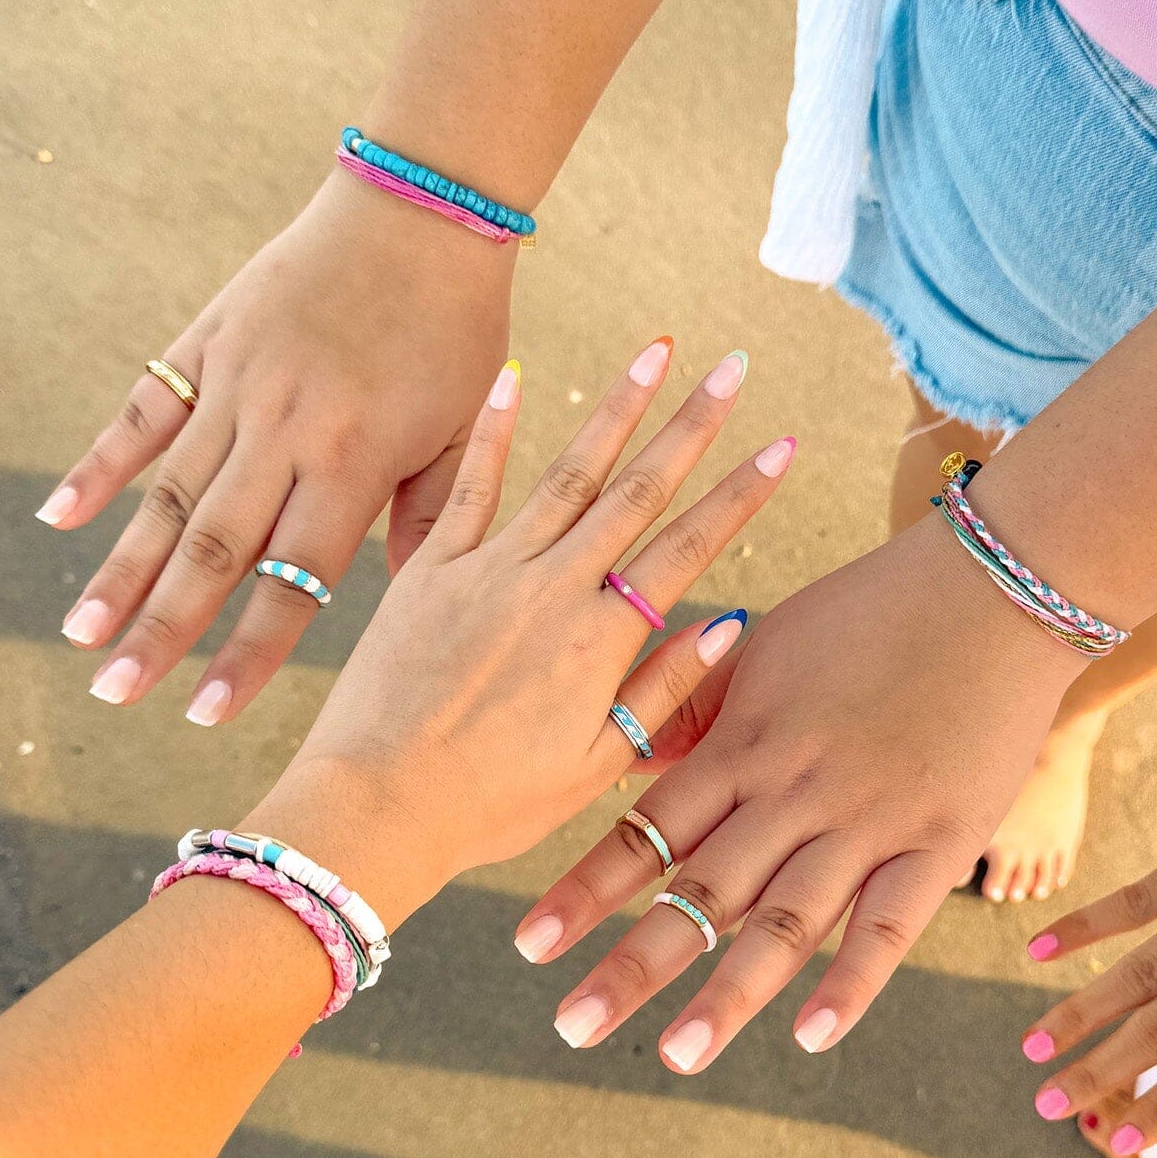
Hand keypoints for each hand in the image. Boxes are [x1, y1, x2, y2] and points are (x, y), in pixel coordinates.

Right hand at [41, 170, 515, 721]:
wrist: (418, 213)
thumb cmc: (455, 335)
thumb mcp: (461, 435)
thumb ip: (429, 522)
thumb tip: (409, 604)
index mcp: (351, 465)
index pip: (292, 582)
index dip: (249, 653)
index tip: (207, 713)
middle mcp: (284, 433)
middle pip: (210, 550)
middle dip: (161, 629)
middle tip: (116, 691)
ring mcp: (237, 387)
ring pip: (166, 494)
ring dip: (120, 568)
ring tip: (81, 632)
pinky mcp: (209, 343)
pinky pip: (144, 412)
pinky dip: (101, 464)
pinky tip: (61, 518)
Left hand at [252, 339, 794, 926]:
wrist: (376, 806)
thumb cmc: (491, 803)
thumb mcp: (596, 764)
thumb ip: (662, 689)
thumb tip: (726, 624)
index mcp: (600, 639)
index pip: (688, 548)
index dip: (740, 494)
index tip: (781, 445)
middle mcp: (552, 587)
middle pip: (638, 491)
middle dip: (692, 424)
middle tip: (731, 367)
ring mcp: (488, 569)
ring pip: (568, 471)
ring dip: (616, 407)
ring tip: (656, 351)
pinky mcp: (430, 569)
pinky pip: (468, 485)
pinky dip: (494, 430)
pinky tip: (516, 378)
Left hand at [517, 519, 1086, 1069]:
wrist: (991, 587)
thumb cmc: (870, 610)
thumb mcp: (769, 646)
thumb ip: (706, 710)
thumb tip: (640, 758)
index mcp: (744, 742)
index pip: (648, 830)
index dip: (586, 889)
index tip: (529, 945)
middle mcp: (793, 790)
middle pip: (700, 889)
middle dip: (632, 963)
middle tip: (571, 1025)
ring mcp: (867, 819)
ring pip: (785, 922)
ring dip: (727, 994)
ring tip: (675, 1058)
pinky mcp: (940, 839)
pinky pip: (890, 923)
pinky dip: (853, 983)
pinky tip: (812, 1038)